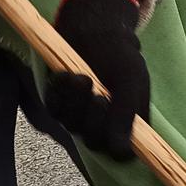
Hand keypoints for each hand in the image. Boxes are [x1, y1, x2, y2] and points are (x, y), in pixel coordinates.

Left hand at [45, 0, 148, 157]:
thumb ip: (126, 114)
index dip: (115, 142)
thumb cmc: (120, 56)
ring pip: (72, 126)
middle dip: (94, 119)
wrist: (96, 32)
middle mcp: (101, 125)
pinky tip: (68, 75)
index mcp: (126, 124)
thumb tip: (121, 150)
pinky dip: (60, 93)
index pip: (119, 154)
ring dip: (77, 103)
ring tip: (84, 78)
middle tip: (99, 96)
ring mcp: (78, 117)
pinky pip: (54, 109)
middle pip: (93, 142)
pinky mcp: (59, 104)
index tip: (117, 118)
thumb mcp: (131, 80)